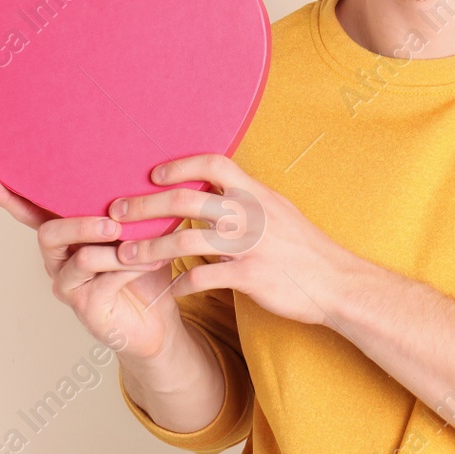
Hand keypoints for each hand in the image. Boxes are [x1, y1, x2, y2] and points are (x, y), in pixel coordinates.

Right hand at [0, 173, 184, 363]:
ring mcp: (69, 285)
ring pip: (81, 259)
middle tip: (112, 224)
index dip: (11, 198)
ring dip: (116, 250)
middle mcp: (59, 260)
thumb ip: (127, 207)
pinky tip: (153, 263)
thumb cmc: (145, 268)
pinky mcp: (86, 307)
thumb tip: (137, 166)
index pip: (33, 214)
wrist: (159, 319)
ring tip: (145, 247)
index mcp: (66, 236)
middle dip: (79, 225)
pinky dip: (132, 268)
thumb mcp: (139, 230)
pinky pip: (105, 280)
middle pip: (49, 234)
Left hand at [108, 153, 363, 326]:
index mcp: (257, 194)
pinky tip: (169, 289)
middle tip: (118, 213)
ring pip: (186, 238)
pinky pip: (203, 277)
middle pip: (188, 199)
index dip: (181, 165)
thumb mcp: (280, 212)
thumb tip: (218, 189)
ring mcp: (250, 245)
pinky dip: (180, 284)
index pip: (214, 163)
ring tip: (127, 256)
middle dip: (146, 205)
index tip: (153, 174)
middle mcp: (251, 214)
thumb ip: (249, 201)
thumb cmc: (305, 249)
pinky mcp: (250, 276)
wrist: (336, 282)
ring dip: (150, 248)